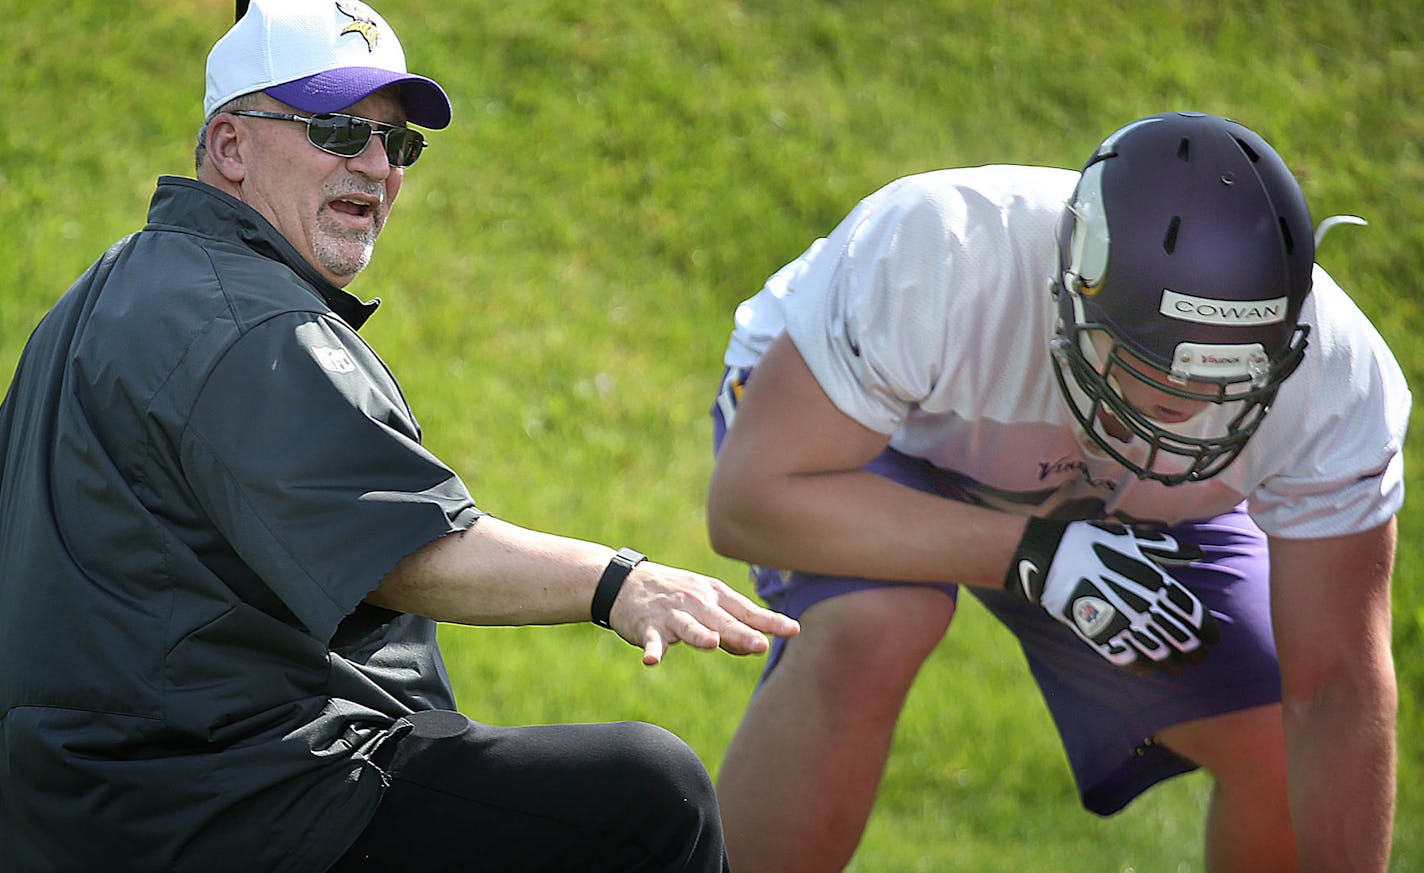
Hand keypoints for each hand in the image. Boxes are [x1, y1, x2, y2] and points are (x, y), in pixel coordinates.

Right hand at [610, 562, 799, 665]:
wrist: (627, 582)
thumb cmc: (677, 597)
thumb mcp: (706, 605)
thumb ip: (730, 626)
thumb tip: (756, 645)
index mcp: (716, 596)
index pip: (747, 611)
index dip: (770, 621)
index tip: (793, 630)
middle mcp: (697, 602)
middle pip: (722, 621)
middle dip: (741, 633)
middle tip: (760, 645)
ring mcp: (672, 613)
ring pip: (689, 627)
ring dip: (699, 635)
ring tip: (711, 643)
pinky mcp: (647, 624)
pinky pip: (651, 639)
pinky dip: (652, 650)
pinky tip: (652, 660)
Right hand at [1006, 519, 1218, 672]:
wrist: (1051, 558)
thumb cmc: (1094, 544)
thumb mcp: (1134, 540)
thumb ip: (1169, 550)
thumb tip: (1199, 554)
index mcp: (1157, 583)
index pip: (1193, 615)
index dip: (1208, 630)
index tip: (1214, 638)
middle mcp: (1145, 607)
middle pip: (1182, 639)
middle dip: (1195, 651)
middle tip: (1200, 658)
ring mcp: (1123, 624)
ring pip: (1159, 654)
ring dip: (1173, 664)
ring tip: (1179, 669)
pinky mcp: (1100, 636)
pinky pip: (1128, 660)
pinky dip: (1142, 668)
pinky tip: (1149, 671)